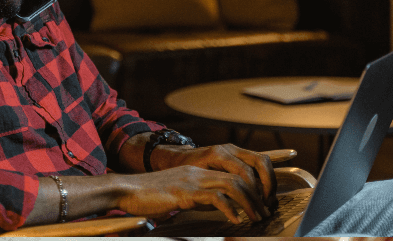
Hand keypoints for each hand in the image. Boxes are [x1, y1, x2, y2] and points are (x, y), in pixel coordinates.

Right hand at [116, 164, 267, 222]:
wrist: (126, 189)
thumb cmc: (149, 196)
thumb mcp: (180, 194)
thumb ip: (198, 197)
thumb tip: (219, 207)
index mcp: (199, 171)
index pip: (234, 172)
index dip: (252, 187)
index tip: (261, 203)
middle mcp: (199, 172)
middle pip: (239, 177)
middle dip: (257, 196)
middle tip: (265, 213)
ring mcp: (192, 180)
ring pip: (232, 185)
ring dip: (249, 202)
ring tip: (256, 218)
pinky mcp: (185, 191)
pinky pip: (215, 197)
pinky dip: (229, 209)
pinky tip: (235, 220)